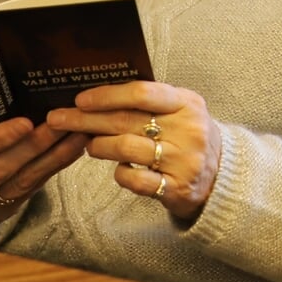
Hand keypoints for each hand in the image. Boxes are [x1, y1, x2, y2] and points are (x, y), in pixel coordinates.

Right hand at [0, 118, 87, 229]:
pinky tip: (71, 152)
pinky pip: (31, 189)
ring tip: (76, 136)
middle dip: (36, 145)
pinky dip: (53, 168)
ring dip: (53, 157)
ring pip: (21, 182)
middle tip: (62, 124)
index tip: (26, 123)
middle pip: (2, 169)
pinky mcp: (1, 214)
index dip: (1, 138)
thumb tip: (18, 103)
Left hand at [46, 82, 221, 222]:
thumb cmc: (190, 137)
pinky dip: (120, 173)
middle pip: (126, 120)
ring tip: (90, 145)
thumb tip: (98, 95)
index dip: (107, 95)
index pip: (142, 93)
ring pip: (126, 148)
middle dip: (86, 119)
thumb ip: (149, 102)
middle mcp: (187, 130)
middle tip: (59, 119)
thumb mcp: (181, 111)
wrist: (222, 176)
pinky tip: (118, 169)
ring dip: (99, 146)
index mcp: (187, 104)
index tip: (80, 99)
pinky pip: (134, 180)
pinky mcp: (175, 188)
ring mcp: (183, 161)